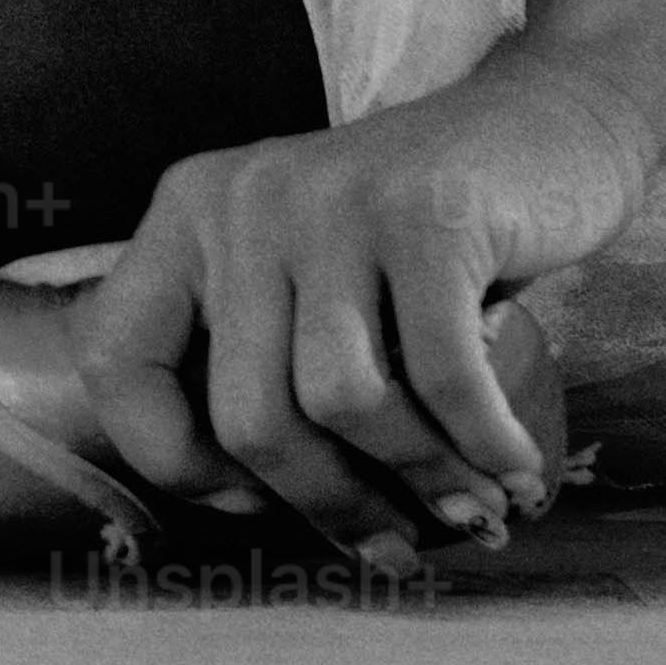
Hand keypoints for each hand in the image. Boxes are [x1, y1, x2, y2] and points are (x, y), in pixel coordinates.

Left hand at [66, 48, 663, 568]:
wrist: (550, 123)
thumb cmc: (420, 239)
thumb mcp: (308, 277)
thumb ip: (260, 360)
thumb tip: (258, 511)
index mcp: (187, 214)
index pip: (115, 361)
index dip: (171, 458)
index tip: (252, 498)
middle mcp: (243, 200)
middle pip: (247, 415)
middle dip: (327, 504)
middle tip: (389, 540)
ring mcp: (334, 201)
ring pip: (342, 405)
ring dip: (414, 479)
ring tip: (467, 508)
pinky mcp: (429, 215)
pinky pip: (442, 378)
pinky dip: (481, 444)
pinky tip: (511, 465)